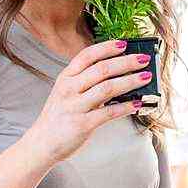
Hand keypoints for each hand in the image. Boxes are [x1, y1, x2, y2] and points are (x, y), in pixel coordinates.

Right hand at [21, 39, 152, 163]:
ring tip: (145, 77)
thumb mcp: (66, 93)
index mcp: (66, 77)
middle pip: (102, 69)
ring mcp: (75, 106)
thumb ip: (86, 82)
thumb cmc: (59, 117)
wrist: (42, 144)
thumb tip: (118, 73)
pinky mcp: (82, 124)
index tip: (125, 43)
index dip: (107, 47)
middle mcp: (69, 89)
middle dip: (126, 62)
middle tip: (144, 59)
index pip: (87, 55)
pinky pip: (109, 112)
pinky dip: (126, 107)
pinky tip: (137, 103)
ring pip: (108, 88)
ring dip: (130, 81)